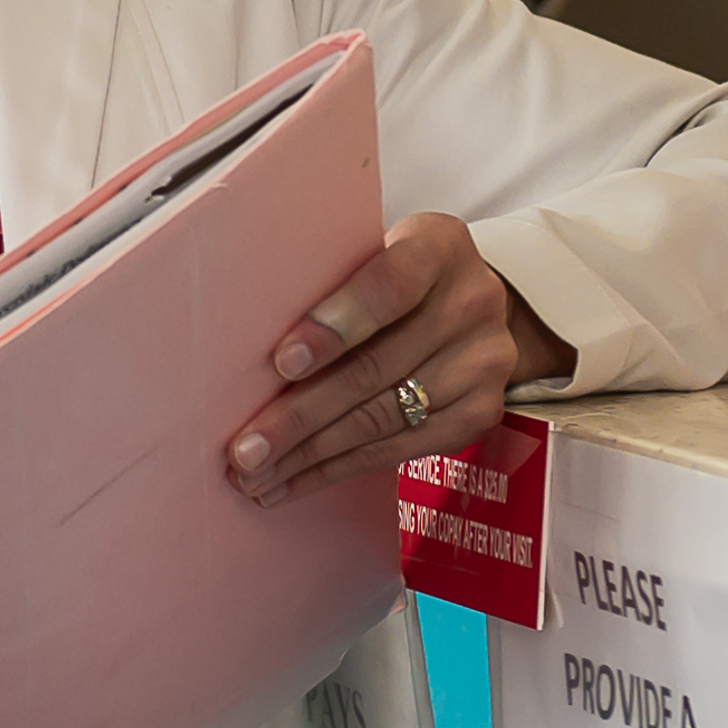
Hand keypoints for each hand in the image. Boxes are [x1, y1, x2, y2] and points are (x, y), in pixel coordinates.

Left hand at [228, 213, 567, 504]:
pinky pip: (403, 447)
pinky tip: (298, 480)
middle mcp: (472, 301)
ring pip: (384, 417)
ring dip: (311, 454)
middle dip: (300, 415)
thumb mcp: (364, 257)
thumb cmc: (389, 279)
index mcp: (438, 246)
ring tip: (258, 475)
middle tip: (245, 449)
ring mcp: (484, 360)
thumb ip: (324, 286)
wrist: (466, 306)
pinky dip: (342, 468)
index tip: (282, 363)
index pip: (388, 286)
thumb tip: (242, 350)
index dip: (334, 328)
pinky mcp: (482, 411)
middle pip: (376, 367)